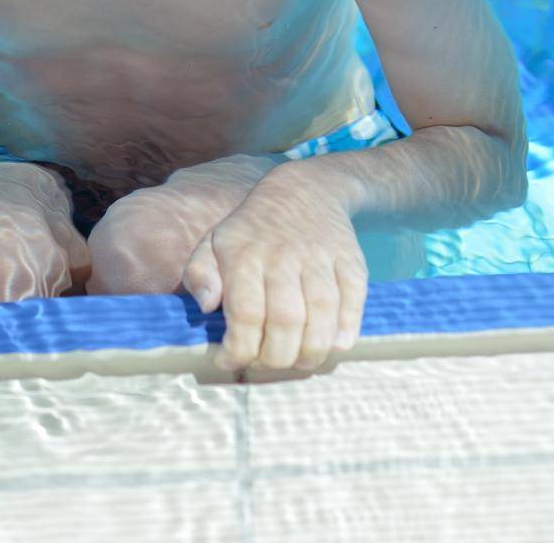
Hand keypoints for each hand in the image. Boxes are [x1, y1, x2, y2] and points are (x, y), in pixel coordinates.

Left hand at [181, 167, 366, 372]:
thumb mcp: (214, 241)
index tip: (230, 361)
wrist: (305, 189)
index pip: (246, 315)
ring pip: (322, 315)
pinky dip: (346, 329)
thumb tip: (207, 305)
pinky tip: (334, 344)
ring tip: (299, 362)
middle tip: (267, 363)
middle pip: (286, 321)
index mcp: (245, 254)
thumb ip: (200, 273)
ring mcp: (320, 257)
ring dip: (311, 352)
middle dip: (276, 358)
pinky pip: (353, 300)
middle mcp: (284, 256)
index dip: (239, 350)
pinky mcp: (350, 259)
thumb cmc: (252, 229)